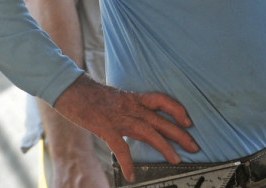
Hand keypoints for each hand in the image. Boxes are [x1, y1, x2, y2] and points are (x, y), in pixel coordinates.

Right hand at [54, 74, 198, 182]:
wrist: (71, 90)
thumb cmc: (91, 95)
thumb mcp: (116, 97)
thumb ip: (129, 106)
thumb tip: (139, 118)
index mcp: (133, 98)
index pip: (161, 100)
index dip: (177, 110)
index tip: (188, 121)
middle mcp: (131, 106)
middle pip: (161, 120)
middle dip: (180, 134)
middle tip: (194, 146)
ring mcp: (120, 117)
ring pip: (149, 132)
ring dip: (165, 147)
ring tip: (175, 160)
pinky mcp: (107, 128)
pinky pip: (121, 148)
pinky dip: (128, 163)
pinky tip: (132, 175)